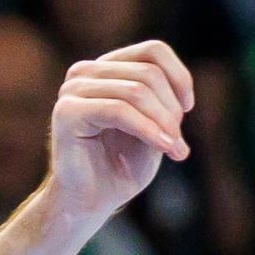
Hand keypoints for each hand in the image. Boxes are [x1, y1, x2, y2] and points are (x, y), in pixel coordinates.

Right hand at [42, 41, 194, 228]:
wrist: (90, 202)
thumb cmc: (120, 167)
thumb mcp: (153, 127)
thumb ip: (164, 101)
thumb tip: (182, 86)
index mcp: (106, 69)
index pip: (153, 51)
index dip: (179, 77)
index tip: (188, 109)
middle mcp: (86, 73)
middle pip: (148, 73)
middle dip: (171, 109)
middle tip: (178, 142)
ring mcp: (73, 90)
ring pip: (136, 91)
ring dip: (163, 122)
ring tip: (174, 148)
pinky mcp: (67, 111)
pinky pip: (119, 110)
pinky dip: (147, 129)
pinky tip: (164, 146)